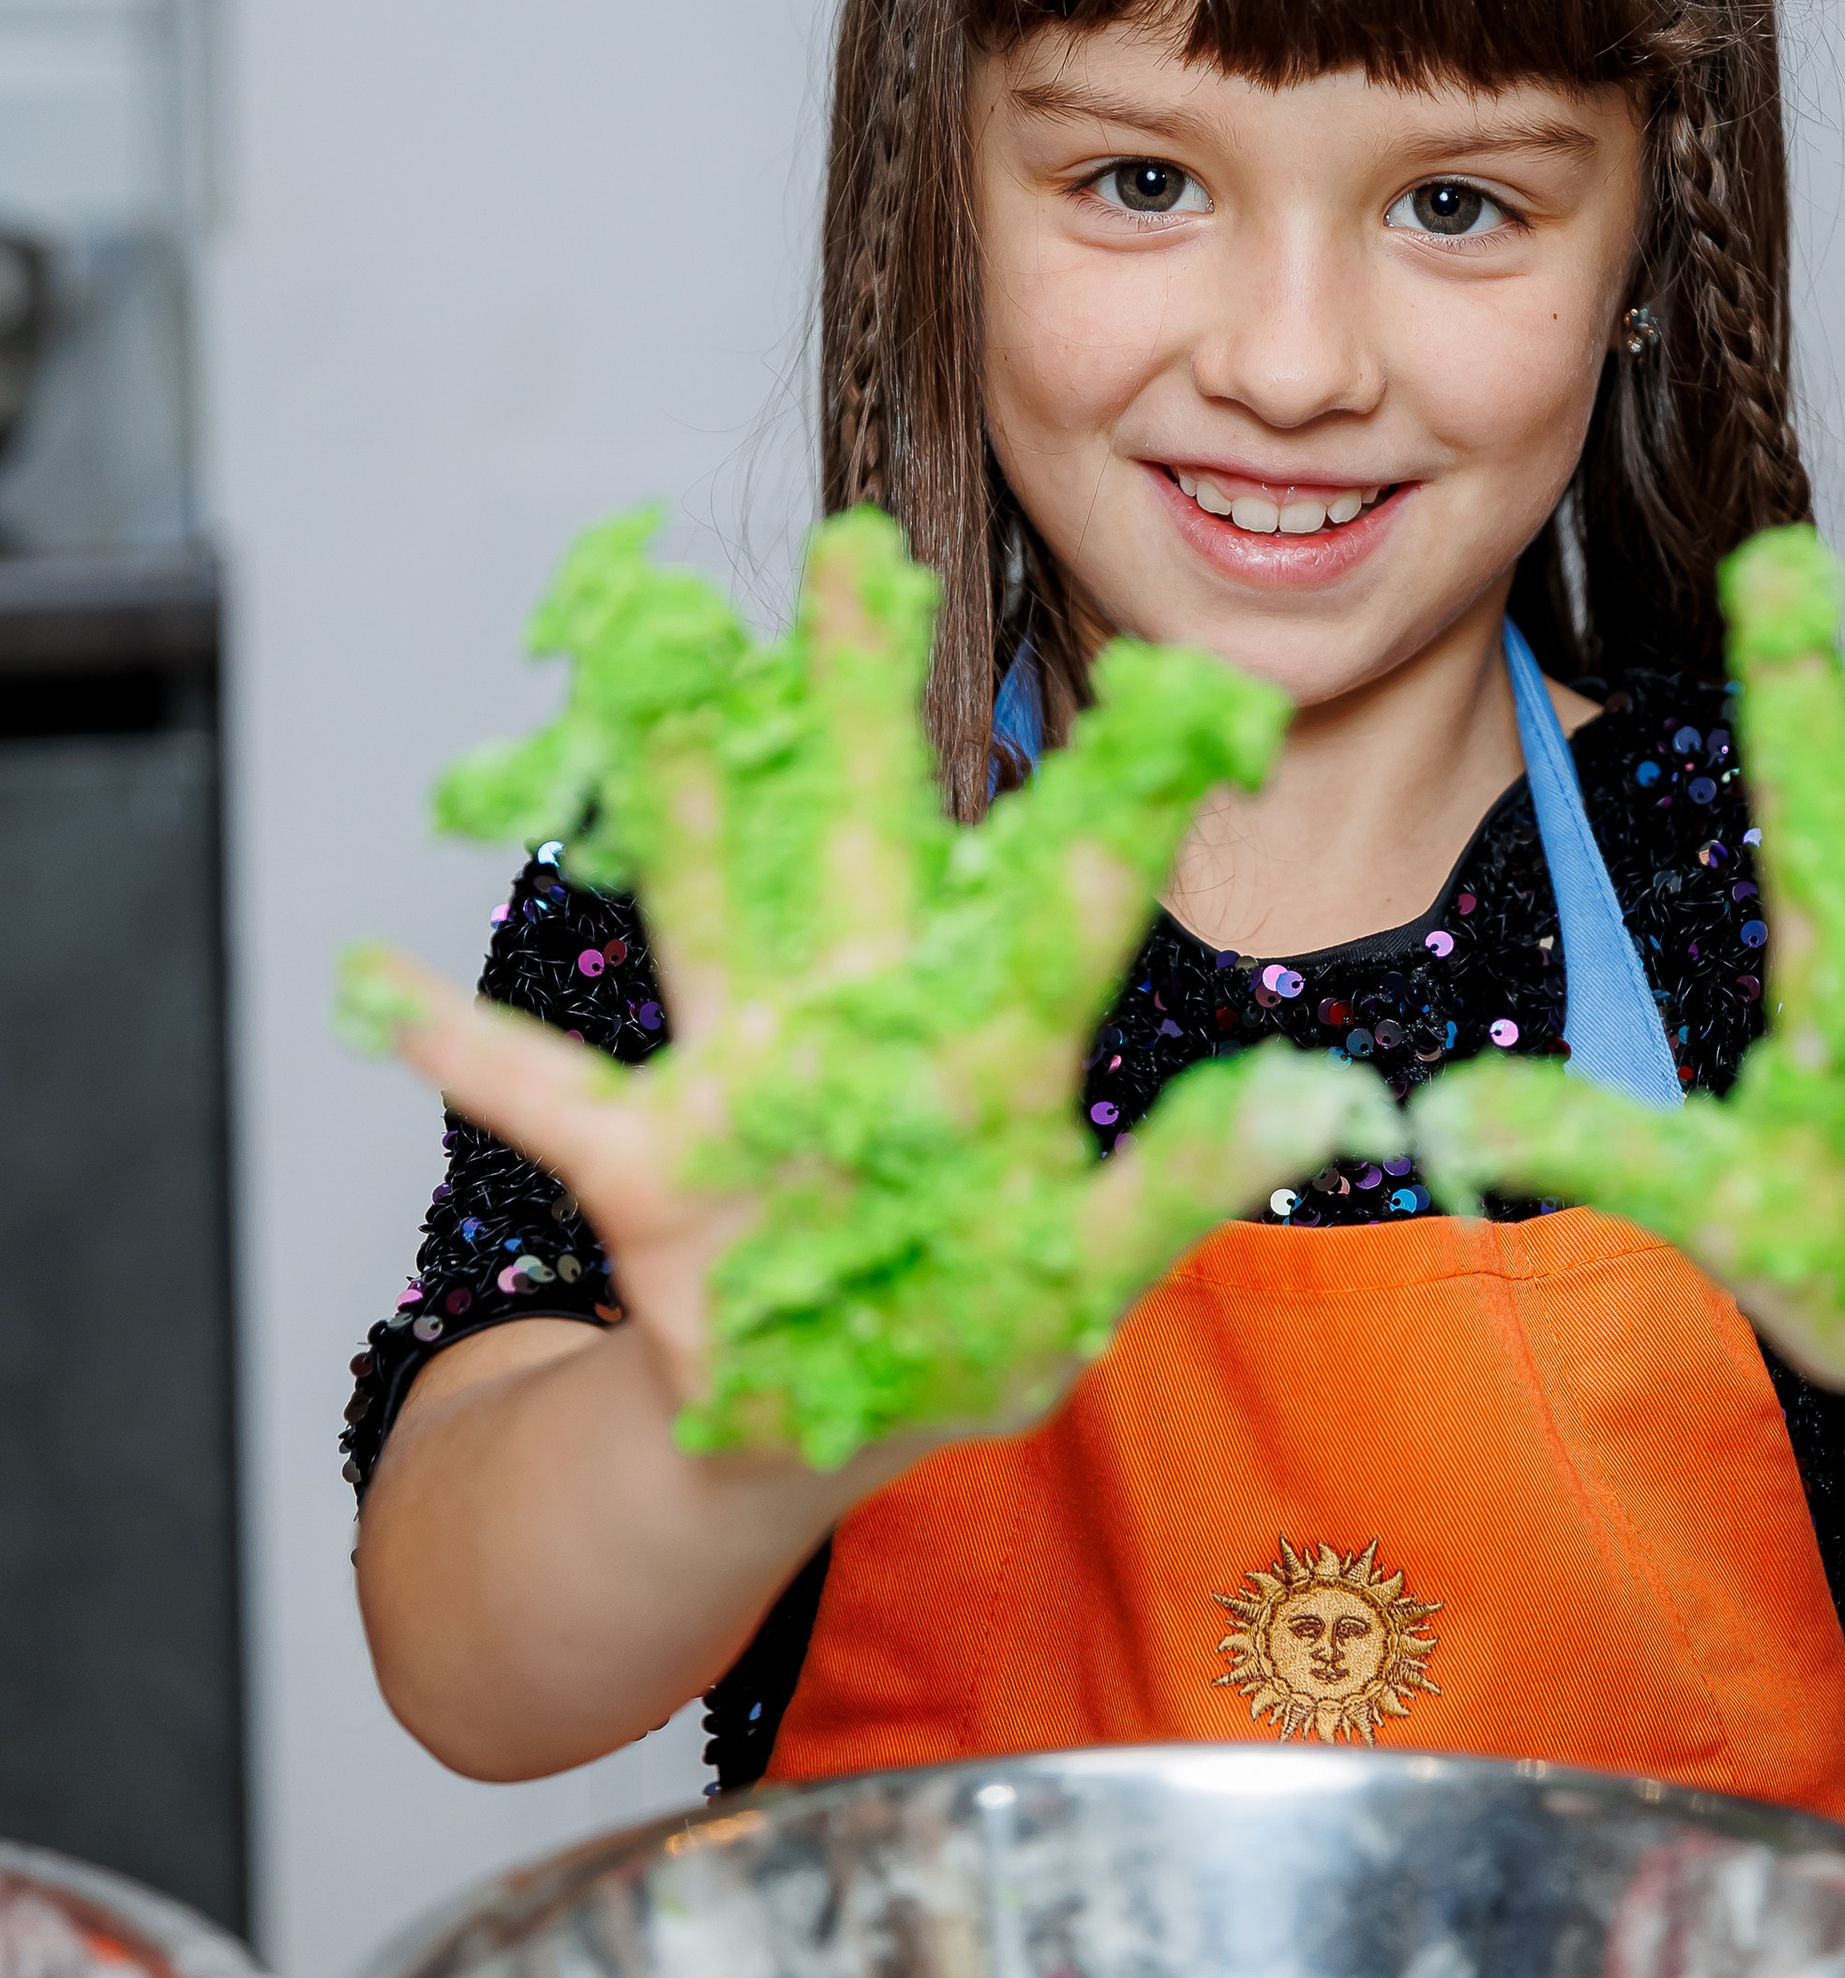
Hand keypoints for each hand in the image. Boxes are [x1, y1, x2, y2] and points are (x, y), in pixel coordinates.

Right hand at [343, 508, 1396, 1467]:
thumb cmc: (952, 1324)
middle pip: (863, 832)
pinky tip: (382, 983)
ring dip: (674, 793)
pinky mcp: (647, 1158)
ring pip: (708, 901)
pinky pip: (541, 1092)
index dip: (1119, 798)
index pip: (1065, 901)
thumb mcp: (1085, 1270)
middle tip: (859, 560)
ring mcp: (745, 1072)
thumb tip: (1328, 1100)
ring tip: (639, 668)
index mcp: (987, 1043)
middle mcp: (860, 1015)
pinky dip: (458, 1048)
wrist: (805, 1417)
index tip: (1172, 684)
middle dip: (854, 701)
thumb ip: (1185, 1184)